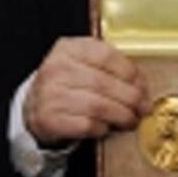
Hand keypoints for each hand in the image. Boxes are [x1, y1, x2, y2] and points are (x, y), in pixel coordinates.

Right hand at [24, 37, 149, 146]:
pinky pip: (86, 124)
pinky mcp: (49, 119)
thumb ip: (108, 67)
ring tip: (130, 119)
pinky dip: (102, 127)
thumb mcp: (81, 64)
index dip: (131, 72)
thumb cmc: (66, 85)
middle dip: (131, 98)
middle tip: (143, 107)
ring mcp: (50, 94)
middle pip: (105, 83)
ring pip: (98, 105)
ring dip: (121, 115)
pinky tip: (106, 126)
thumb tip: (141, 84)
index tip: (143, 85)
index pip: (107, 56)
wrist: (34, 108)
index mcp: (68, 49)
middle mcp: (56, 69)